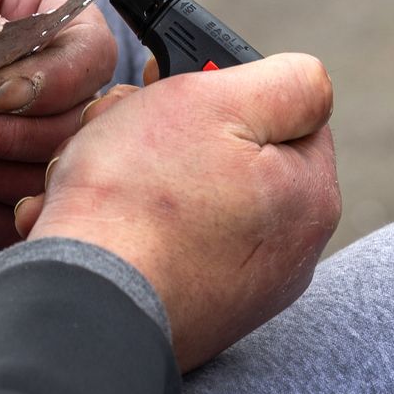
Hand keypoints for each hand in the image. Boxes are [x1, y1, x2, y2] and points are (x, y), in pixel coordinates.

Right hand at [15, 53, 340, 370]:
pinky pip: (164, 245)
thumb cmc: (142, 197)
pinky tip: (94, 224)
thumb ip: (285, 81)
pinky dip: (128, 225)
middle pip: (230, 152)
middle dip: (171, 130)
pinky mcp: (192, 313)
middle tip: (120, 128)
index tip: (173, 86)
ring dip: (139, 174)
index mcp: (310, 196)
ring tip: (94, 176)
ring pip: (189, 196)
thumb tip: (308, 83)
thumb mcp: (216, 102)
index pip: (285, 109)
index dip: (226, 86)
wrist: (84, 303)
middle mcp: (288, 251)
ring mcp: (240, 289)